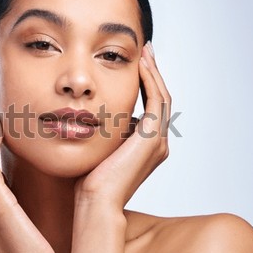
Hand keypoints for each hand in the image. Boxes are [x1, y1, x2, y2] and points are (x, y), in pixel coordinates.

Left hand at [74, 44, 171, 208]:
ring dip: (154, 73)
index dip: (146, 84)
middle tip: (146, 51)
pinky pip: (155, 100)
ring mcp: (157, 140)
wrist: (95, 201)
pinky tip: (140, 65)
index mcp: (147, 146)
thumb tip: (96, 117)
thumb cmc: (91, 180)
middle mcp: (157, 142)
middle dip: (153, 73)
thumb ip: (107, 133)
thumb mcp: (101, 149)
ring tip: (145, 52)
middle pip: (160, 99)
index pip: (150, 107)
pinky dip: (150, 81)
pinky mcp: (151, 138)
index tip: (136, 65)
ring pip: (161, 96)